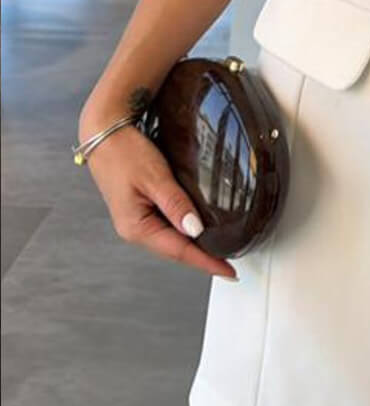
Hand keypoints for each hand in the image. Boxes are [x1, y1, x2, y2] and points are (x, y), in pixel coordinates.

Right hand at [79, 118, 238, 282]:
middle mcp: (135, 229)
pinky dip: (183, 230)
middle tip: (228, 265)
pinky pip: (166, 226)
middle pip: (175, 250)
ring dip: (193, 246)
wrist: (104, 133)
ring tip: (218, 251)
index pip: (179, 251)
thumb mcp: (155, 178)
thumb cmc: (124, 152)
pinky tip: (197, 229)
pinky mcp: (140, 208)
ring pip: (171, 239)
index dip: (206, 262)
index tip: (228, 271)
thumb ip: (176, 205)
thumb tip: (195, 230)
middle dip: (202, 258)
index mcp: (136, 227)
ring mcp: (136, 219)